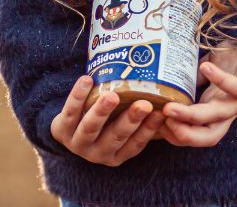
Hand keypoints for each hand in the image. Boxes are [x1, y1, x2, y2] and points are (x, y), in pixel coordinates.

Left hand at [50, 76, 164, 165]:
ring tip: (113, 95)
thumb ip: (144, 119)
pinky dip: (77, 96)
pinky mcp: (61, 129)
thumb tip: (176, 99)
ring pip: (91, 128)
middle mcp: (98, 153)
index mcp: (117, 155)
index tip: (162, 113)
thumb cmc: (106, 124)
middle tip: (143, 104)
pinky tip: (87, 80)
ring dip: (102, 111)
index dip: (148, 129)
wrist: (69, 130)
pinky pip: (69, 112)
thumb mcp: (123, 128)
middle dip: (130, 120)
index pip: (136, 144)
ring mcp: (78, 143)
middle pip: (115, 137)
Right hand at [157, 43, 236, 147]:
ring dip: (192, 116)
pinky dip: (220, 79)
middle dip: (184, 135)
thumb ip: (187, 79)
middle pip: (209, 137)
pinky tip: (206, 68)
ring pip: (219, 116)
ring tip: (171, 108)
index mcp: (214, 110)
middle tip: (163, 123)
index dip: (176, 136)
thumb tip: (162, 81)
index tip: (155, 125)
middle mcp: (228, 110)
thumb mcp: (204, 72)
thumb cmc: (231, 60)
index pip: (196, 135)